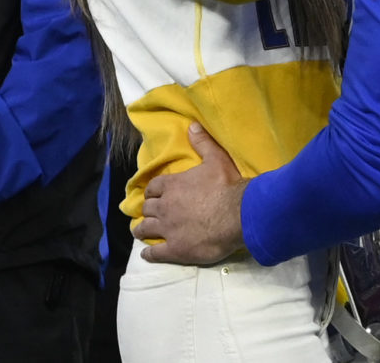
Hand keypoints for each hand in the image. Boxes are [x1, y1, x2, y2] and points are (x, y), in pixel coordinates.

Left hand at [132, 123, 247, 264]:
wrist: (238, 214)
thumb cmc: (227, 185)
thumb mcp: (216, 158)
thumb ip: (202, 142)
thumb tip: (192, 125)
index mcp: (173, 185)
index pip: (153, 187)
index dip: (152, 192)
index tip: (154, 195)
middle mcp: (165, 207)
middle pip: (147, 209)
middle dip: (148, 210)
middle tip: (150, 213)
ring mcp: (168, 229)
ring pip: (145, 229)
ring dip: (142, 230)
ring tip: (141, 232)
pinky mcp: (175, 249)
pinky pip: (155, 253)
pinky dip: (149, 254)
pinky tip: (147, 254)